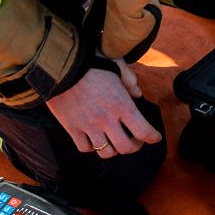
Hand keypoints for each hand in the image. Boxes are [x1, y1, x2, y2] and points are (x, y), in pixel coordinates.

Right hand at [46, 59, 160, 158]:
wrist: (59, 65)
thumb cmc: (91, 61)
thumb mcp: (116, 64)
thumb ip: (130, 80)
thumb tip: (138, 93)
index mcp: (121, 104)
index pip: (143, 131)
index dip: (153, 137)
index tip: (155, 137)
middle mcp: (107, 120)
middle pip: (126, 148)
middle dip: (135, 146)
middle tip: (135, 140)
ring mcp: (88, 126)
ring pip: (106, 152)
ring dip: (114, 149)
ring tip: (114, 142)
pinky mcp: (72, 128)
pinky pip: (85, 148)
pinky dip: (92, 147)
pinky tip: (94, 140)